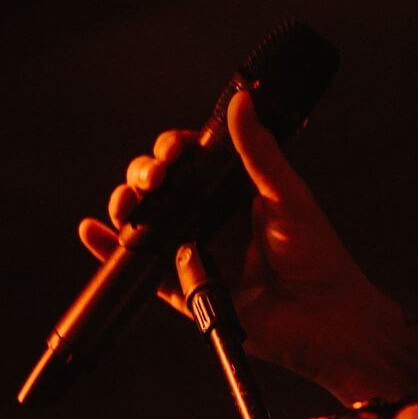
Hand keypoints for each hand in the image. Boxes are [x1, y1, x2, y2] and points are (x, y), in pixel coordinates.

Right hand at [78, 92, 417, 402]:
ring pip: (143, 223)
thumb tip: (241, 100)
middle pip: (158, 188)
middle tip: (157, 176)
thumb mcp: (286, 194)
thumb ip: (258, 151)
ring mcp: (194, 256)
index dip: (173, 150)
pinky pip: (140, 271)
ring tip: (130, 202)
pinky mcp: (184, 292)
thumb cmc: (318, 256)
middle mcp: (210, 221)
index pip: (190, 162)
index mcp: (234, 194)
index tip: (175, 148)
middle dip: (144, 174)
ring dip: (125, 205)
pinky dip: (109, 251)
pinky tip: (92, 230)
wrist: (325, 318)